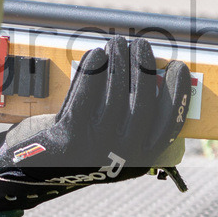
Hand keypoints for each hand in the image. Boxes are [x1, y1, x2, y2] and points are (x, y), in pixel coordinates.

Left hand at [0, 36, 189, 209]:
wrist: (39, 173)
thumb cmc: (82, 150)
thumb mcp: (115, 145)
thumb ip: (135, 118)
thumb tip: (153, 74)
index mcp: (141, 158)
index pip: (169, 121)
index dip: (177, 91)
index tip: (178, 66)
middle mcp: (123, 155)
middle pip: (141, 100)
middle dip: (144, 66)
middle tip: (140, 44)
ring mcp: (97, 145)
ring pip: (114, 94)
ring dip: (118, 61)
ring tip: (117, 43)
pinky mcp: (71, 135)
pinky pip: (86, 94)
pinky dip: (93, 70)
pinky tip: (96, 54)